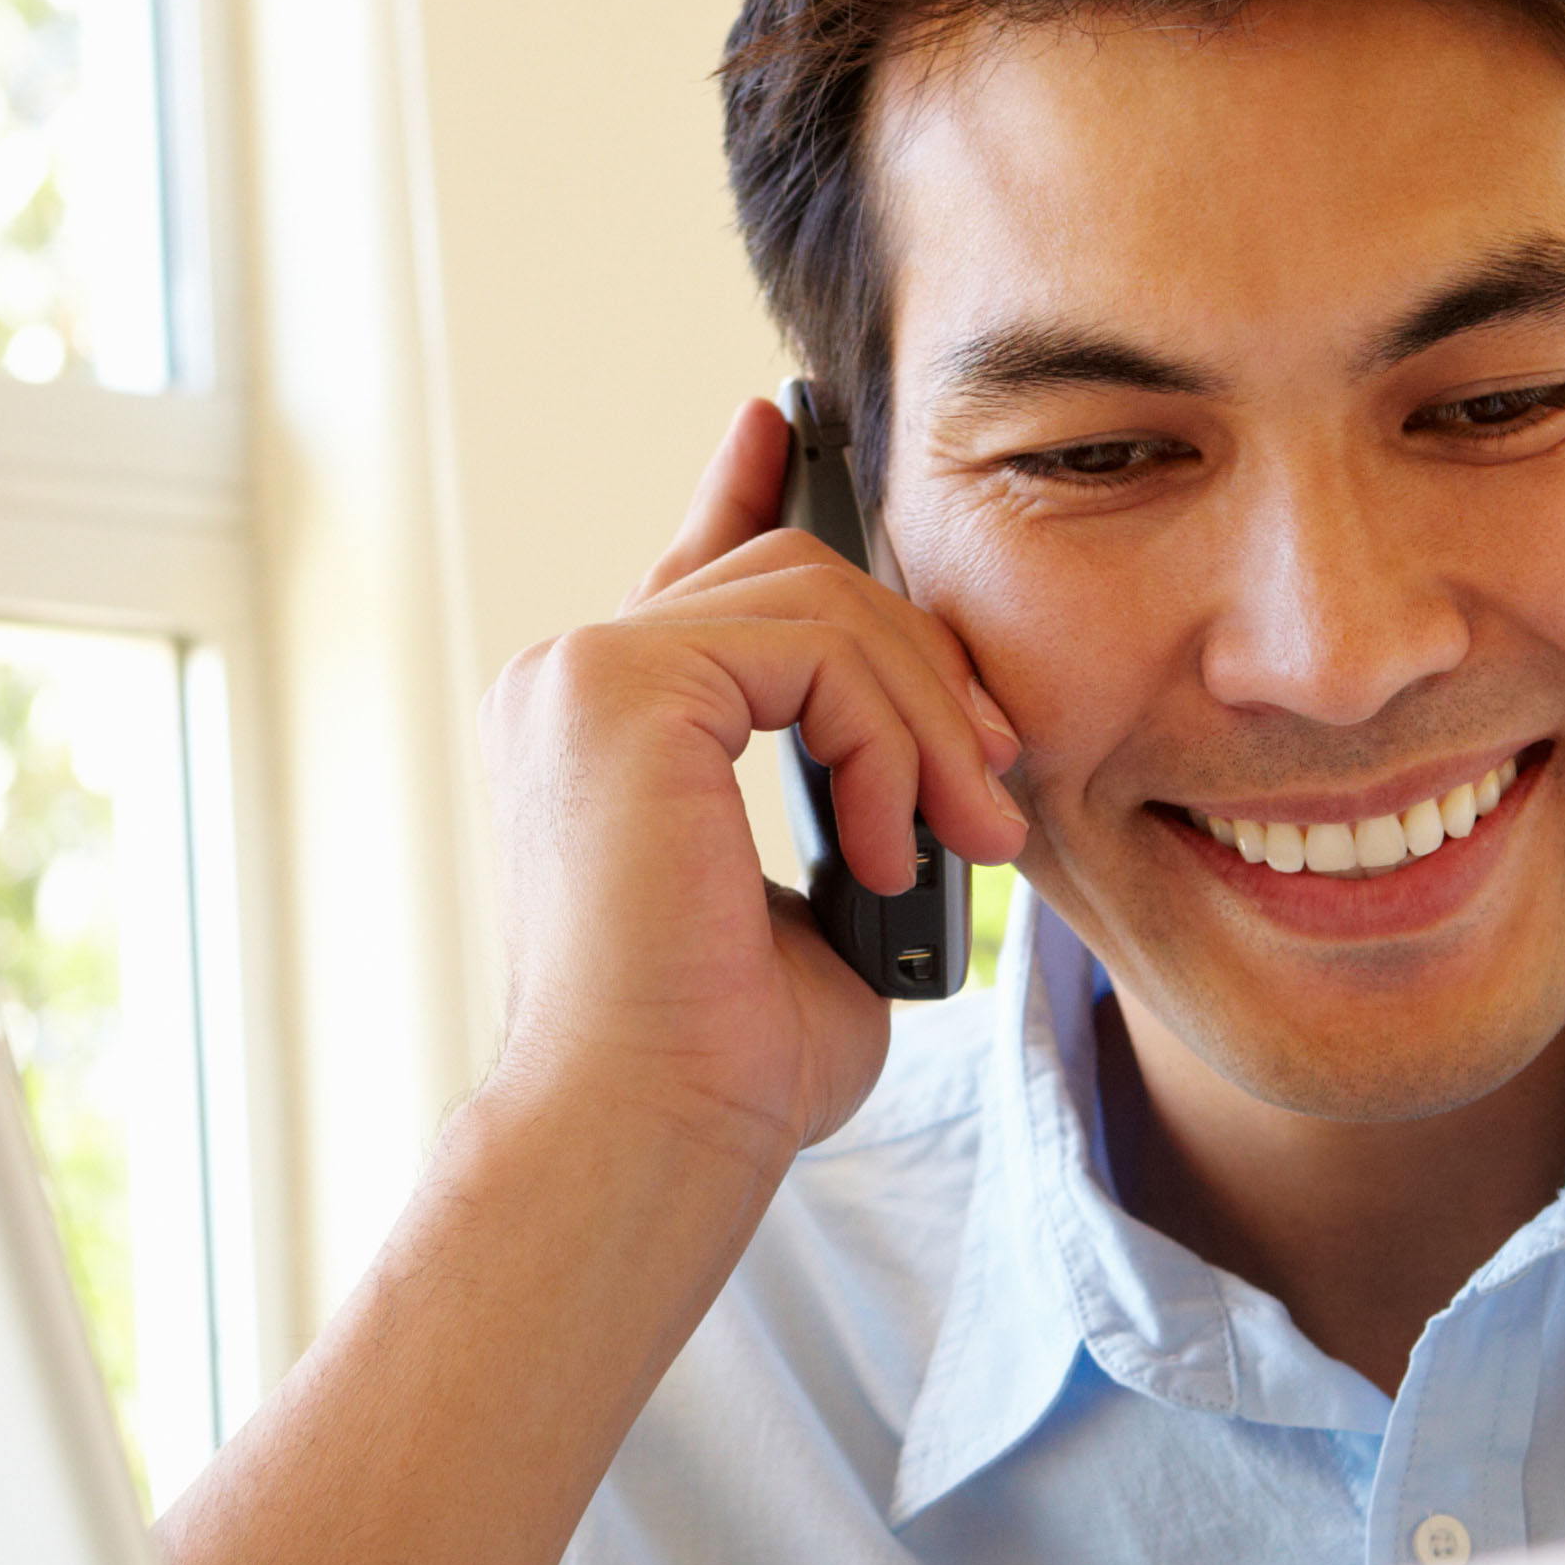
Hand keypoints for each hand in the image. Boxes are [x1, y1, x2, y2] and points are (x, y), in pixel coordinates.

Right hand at [477, 397, 1028, 1169]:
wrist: (650, 1131)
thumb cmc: (728, 1063)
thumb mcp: (820, 905)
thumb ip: (848, 800)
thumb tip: (928, 756)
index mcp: (603, 728)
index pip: (699, 570)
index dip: (755, 489)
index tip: (796, 432)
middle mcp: (570, 684)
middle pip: (792, 577)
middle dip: (921, 667)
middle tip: (994, 786)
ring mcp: (581, 676)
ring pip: (816, 601)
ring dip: (926, 720)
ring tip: (964, 838)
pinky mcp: (615, 687)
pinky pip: (810, 646)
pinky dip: (886, 741)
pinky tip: (884, 845)